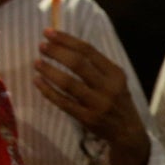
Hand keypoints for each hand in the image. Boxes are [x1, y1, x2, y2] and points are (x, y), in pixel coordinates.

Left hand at [35, 29, 149, 164]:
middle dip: (56, 52)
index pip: (88, 50)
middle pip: (78, 64)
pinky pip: (63, 102)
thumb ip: (96, 64)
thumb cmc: (117, 100)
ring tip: (36, 62)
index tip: (49, 32)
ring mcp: (97, 104)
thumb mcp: (115, 80)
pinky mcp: (87, 119)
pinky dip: (47, 91)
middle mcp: (108, 88)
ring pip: (68, 83)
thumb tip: (64, 44)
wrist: (128, 132)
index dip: (66, 40)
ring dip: (49, 71)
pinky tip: (37, 81)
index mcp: (115, 73)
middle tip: (41, 46)